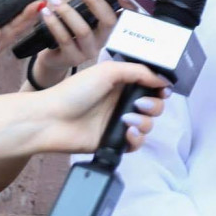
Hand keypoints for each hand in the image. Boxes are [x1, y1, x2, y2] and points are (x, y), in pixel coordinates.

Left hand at [32, 0, 118, 88]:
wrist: (55, 59)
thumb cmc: (70, 34)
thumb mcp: (81, 19)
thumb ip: (88, 4)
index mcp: (107, 31)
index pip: (115, 15)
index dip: (106, 0)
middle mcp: (102, 43)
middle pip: (107, 22)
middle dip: (94, 1)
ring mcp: (88, 53)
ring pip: (83, 30)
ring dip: (68, 12)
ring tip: (55, 0)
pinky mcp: (72, 59)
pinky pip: (65, 39)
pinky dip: (54, 23)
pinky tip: (45, 14)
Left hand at [37, 60, 171, 153]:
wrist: (51, 120)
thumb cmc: (75, 91)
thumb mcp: (108, 71)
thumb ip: (138, 71)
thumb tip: (162, 79)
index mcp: (121, 83)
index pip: (150, 85)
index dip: (160, 87)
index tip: (164, 90)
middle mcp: (122, 101)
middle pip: (153, 105)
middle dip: (154, 105)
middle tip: (140, 104)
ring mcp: (118, 122)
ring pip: (148, 124)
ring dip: (145, 122)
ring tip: (128, 120)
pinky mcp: (113, 141)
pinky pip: (136, 143)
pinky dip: (137, 139)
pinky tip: (127, 133)